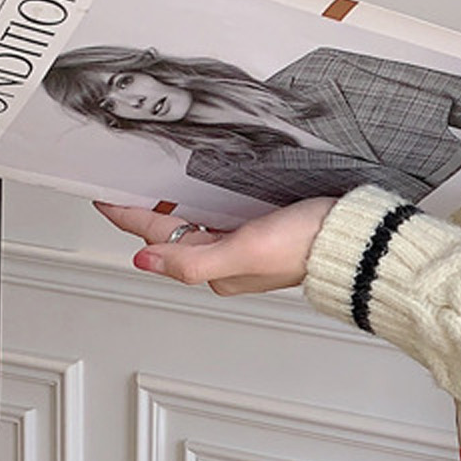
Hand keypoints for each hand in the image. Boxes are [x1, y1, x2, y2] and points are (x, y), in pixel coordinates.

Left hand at [93, 198, 336, 295]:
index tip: (103, 197)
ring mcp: (245, 247)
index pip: (159, 239)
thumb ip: (192, 260)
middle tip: (119, 190)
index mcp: (217, 271)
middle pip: (173, 234)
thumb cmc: (308, 246)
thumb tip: (144, 262)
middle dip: (145, 215)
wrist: (358, 240)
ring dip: (172, 210)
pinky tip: (200, 193)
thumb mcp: (243, 251)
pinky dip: (203, 207)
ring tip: (149, 189)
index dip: (128, 216)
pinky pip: (220, 220)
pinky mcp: (264, 232)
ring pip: (195, 227)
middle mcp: (228, 262)